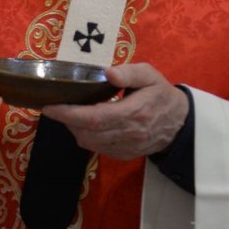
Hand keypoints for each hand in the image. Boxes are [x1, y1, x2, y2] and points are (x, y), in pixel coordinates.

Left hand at [41, 62, 188, 159]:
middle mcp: (128, 134)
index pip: (94, 118)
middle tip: (56, 106)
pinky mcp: (124, 155)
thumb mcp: (150, 75)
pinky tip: (85, 123)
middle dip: (66, 121)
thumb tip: (107, 73)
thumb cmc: (161, 94)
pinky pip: (97, 148)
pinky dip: (86, 136)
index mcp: (134, 113)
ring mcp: (126, 148)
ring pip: (90, 143)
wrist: (180, 123)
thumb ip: (130, 72)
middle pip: (87, 133)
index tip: (49, 106)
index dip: (69, 114)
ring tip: (69, 113)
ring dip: (74, 129)